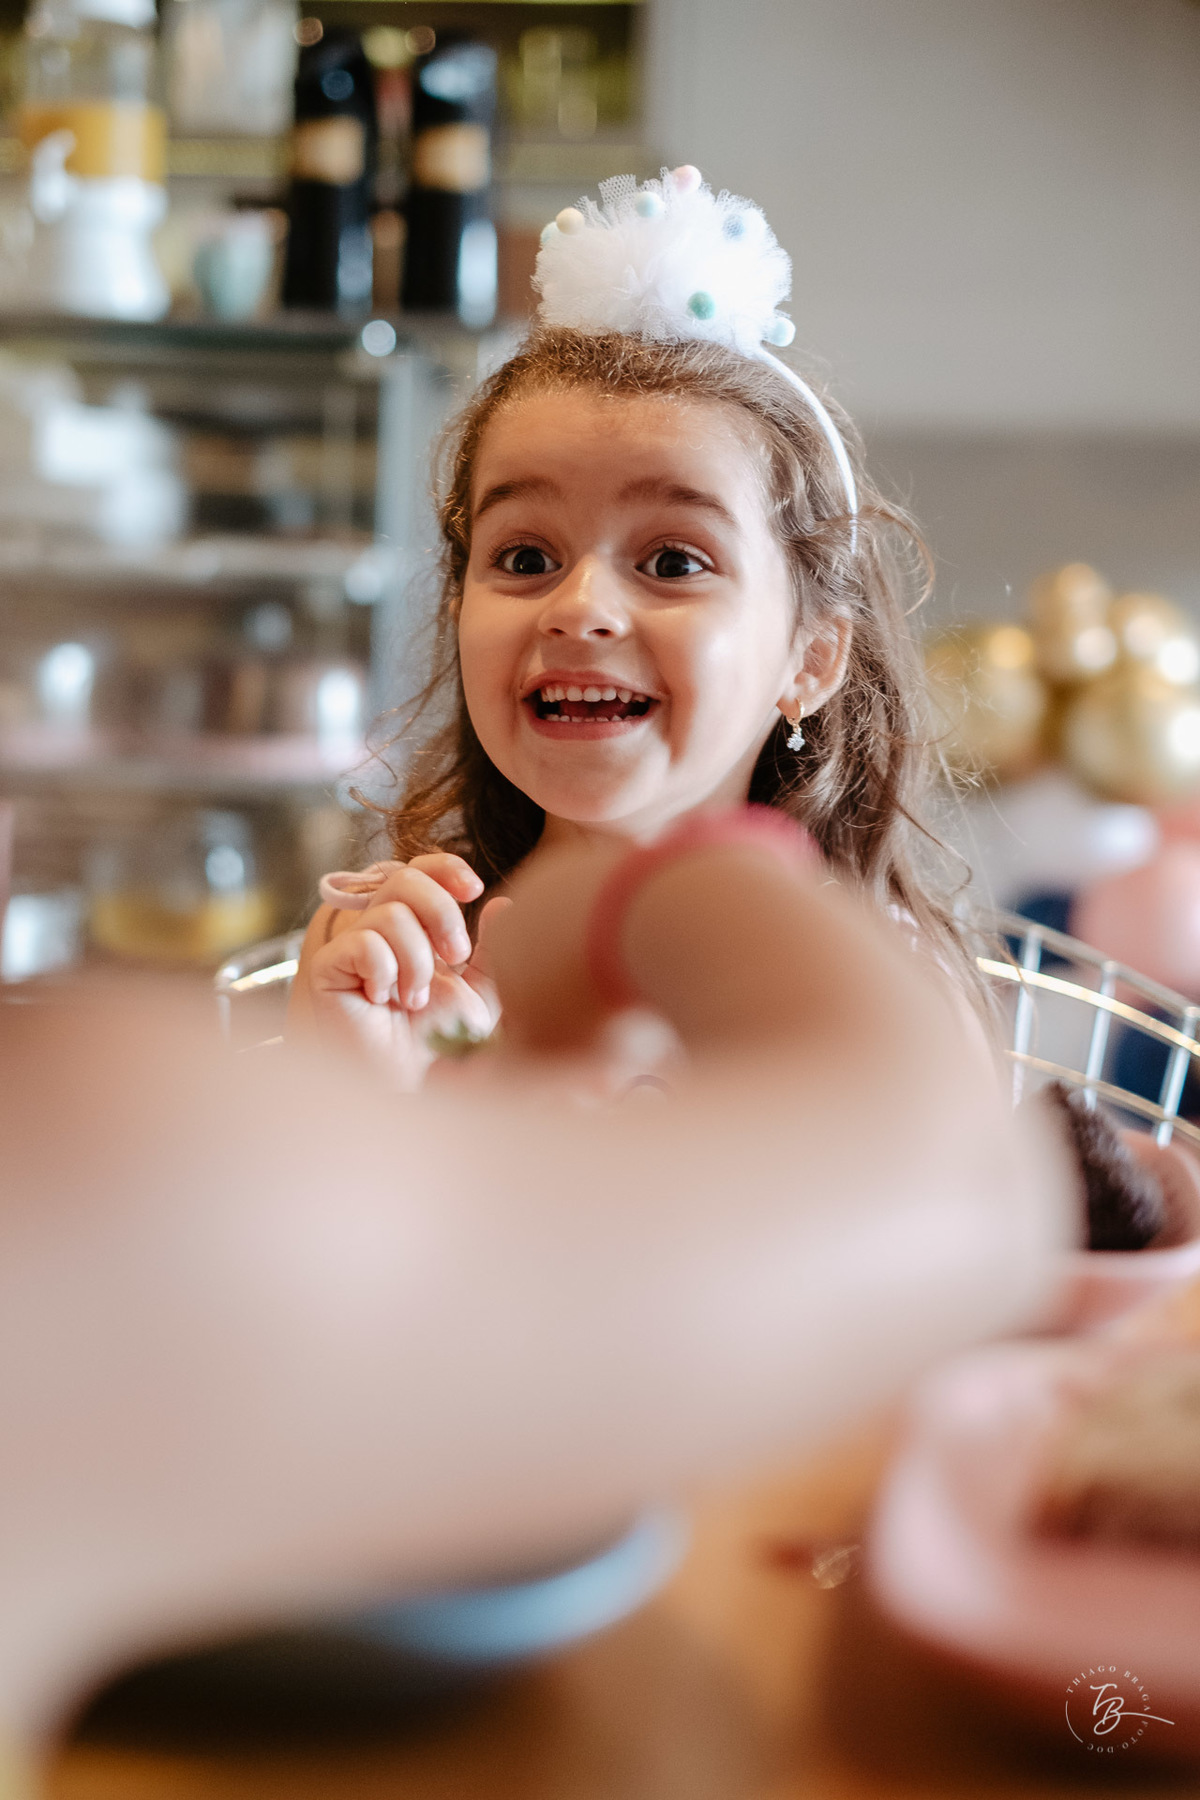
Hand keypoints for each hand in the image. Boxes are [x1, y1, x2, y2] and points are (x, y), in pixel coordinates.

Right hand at [303, 856, 504, 1089]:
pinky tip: (384, 1001)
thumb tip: (502, 903)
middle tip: (456, 957)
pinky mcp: (327, 970)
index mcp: (413, 927)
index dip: (444, 868)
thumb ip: (493, 950)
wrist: (413, 1084)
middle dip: (440, 913)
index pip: (419, 871)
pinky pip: (362, 943)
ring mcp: (349, 948)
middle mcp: (378, 931)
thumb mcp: (483, 993)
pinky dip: (386, 972)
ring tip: (415, 998)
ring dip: (417, 959)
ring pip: (389, 914)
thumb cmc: (443, 1043)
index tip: (475, 889)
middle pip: (404, 880)